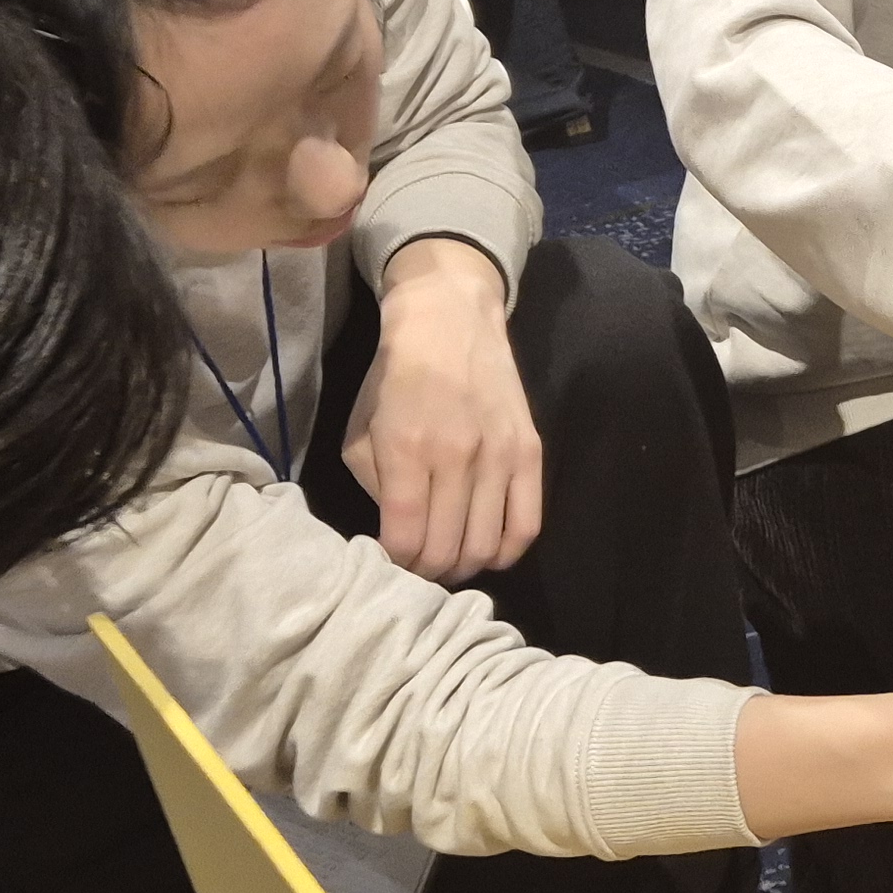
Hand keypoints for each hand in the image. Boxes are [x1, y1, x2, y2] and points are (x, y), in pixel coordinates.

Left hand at [346, 241, 542, 581]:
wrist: (450, 319)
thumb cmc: (395, 375)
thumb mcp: (361, 428)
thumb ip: (375, 485)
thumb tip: (395, 532)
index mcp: (405, 449)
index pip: (405, 538)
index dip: (395, 564)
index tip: (389, 563)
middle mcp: (456, 457)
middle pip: (446, 550)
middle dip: (426, 573)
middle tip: (417, 569)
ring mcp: (499, 456)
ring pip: (486, 546)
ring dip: (464, 567)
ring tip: (450, 561)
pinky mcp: (531, 453)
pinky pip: (527, 525)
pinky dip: (506, 552)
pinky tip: (487, 550)